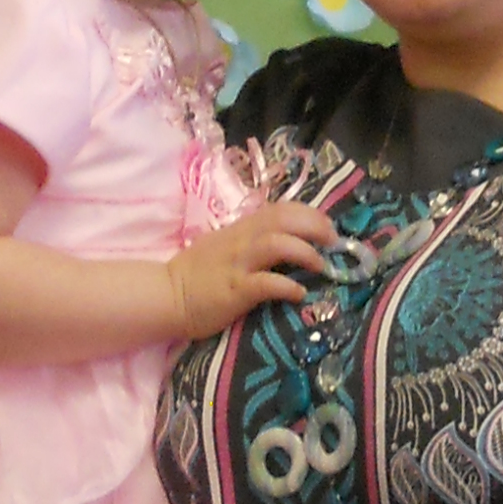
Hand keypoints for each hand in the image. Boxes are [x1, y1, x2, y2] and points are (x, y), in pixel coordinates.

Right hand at [166, 198, 335, 339]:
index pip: (282, 208)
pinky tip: (299, 294)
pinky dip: (288, 287)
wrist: (168, 295)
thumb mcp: (227, 245)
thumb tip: (289, 239)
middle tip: (334, 243)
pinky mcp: (235, 290)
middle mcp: (243, 240)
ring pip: (278, 244)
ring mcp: (239, 264)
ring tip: (321, 266)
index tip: (328, 228)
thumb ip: (254, 238)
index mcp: (243, 227)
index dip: (311, 214)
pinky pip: (267, 283)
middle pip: (285, 219)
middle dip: (316, 227)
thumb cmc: (199, 272)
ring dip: (306, 252)